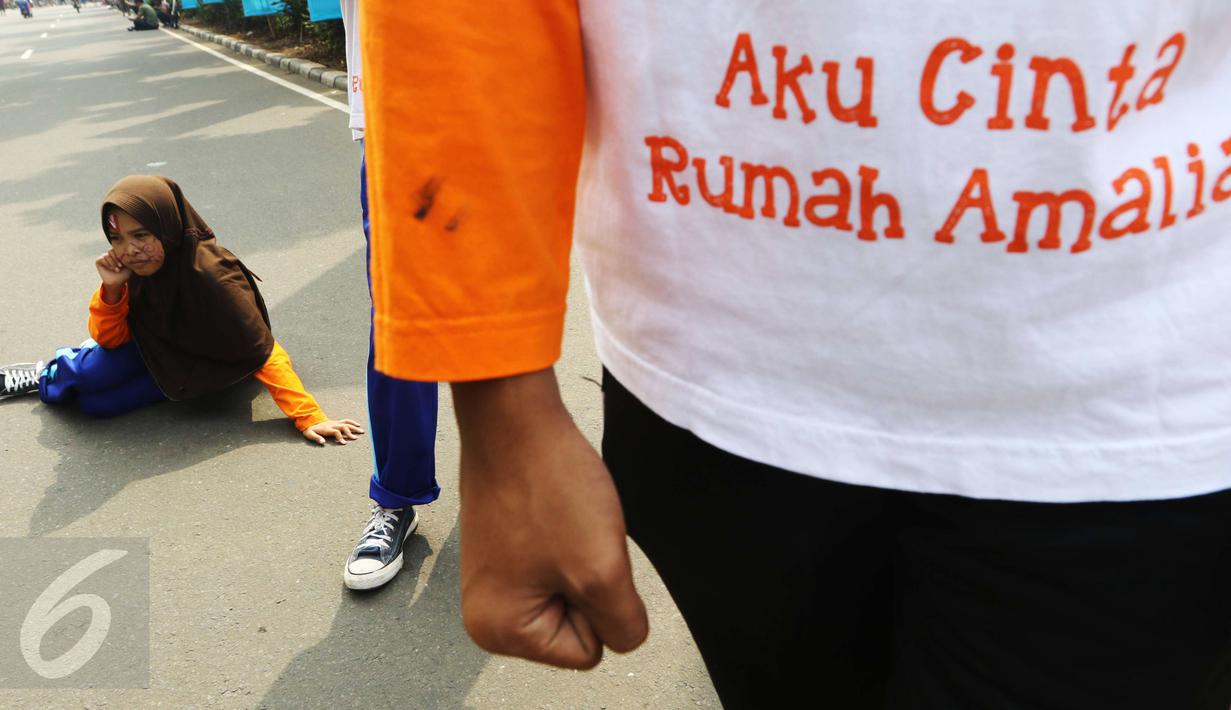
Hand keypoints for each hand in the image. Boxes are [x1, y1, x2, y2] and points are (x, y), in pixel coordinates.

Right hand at [95, 250, 131, 301]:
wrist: (117, 282)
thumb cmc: (124, 273)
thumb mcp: (129, 265)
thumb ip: (129, 258)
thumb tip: (133, 252)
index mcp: (116, 253)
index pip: (116, 249)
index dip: (120, 255)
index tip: (124, 263)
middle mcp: (109, 254)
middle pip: (111, 251)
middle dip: (116, 259)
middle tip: (120, 266)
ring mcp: (103, 257)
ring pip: (107, 255)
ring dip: (113, 263)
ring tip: (117, 269)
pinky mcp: (98, 261)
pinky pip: (102, 259)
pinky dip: (108, 264)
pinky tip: (111, 269)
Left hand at [303, 419, 364, 444]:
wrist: (311, 421)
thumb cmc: (310, 430)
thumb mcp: (309, 434)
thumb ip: (316, 438)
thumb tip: (322, 442)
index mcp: (327, 428)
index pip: (336, 432)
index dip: (340, 437)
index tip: (344, 443)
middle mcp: (332, 425)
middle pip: (343, 427)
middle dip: (350, 432)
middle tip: (355, 438)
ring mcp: (335, 422)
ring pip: (347, 423)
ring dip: (354, 427)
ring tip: (361, 431)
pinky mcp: (337, 422)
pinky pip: (346, 421)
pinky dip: (352, 422)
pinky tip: (358, 425)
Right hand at [453, 369, 648, 669]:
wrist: (517, 419)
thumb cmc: (550, 486)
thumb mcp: (602, 571)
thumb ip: (623, 625)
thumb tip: (622, 636)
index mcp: (500, 630)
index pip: (589, 650)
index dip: (598, 602)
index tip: (574, 555)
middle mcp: (487, 613)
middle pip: (579, 624)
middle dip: (589, 580)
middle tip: (571, 536)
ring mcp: (495, 579)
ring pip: (574, 590)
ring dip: (582, 558)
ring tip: (563, 523)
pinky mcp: (507, 548)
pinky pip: (561, 562)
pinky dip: (570, 539)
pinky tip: (556, 511)